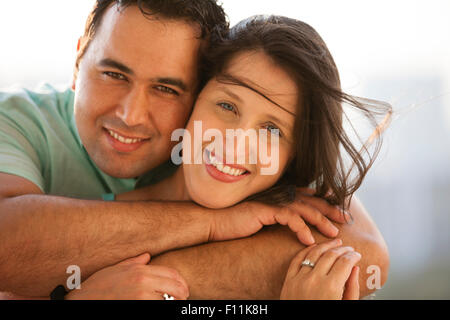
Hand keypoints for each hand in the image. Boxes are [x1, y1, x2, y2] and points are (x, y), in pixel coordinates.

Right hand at [66, 253, 188, 299]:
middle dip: (182, 294)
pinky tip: (161, 306)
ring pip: (170, 300)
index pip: (172, 273)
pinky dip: (163, 306)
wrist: (81, 302)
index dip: (181, 282)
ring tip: (173, 303)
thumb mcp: (115, 270)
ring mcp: (142, 299)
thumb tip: (147, 255)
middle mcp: (144, 283)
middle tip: (183, 298)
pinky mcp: (139, 308)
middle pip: (176, 288)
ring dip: (174, 302)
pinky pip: (159, 307)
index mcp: (141, 271)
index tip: (184, 288)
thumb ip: (134, 262)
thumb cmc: (96, 288)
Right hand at [209, 188, 350, 244]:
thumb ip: (279, 216)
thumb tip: (294, 223)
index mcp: (279, 196)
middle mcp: (277, 196)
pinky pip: (289, 218)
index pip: (307, 196)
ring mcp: (272, 202)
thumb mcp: (263, 219)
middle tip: (345, 219)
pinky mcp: (265, 210)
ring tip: (333, 234)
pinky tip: (309, 240)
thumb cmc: (238, 222)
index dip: (324, 201)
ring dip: (320, 221)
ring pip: (304, 209)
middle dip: (330, 209)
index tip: (339, 210)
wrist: (216, 222)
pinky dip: (301, 228)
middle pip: (310, 200)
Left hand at [280, 239, 360, 299]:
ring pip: (314, 253)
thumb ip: (352, 288)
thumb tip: (355, 268)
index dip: (353, 256)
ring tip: (335, 243)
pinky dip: (307, 250)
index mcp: (331, 288)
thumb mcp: (344, 307)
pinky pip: (298, 259)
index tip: (357, 255)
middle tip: (349, 248)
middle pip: (331, 255)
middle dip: (343, 249)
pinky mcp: (288, 280)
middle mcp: (314, 280)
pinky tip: (315, 247)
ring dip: (326, 246)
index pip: (345, 262)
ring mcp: (299, 279)